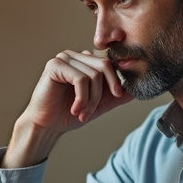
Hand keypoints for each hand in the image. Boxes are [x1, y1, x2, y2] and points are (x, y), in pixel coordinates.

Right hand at [4, 50, 131, 167]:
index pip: (110, 63)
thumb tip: (136, 91)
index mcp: (85, 61)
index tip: (118, 96)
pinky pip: (81, 79)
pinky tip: (75, 108)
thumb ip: (115, 96)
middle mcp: (75, 56)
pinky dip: (81, 98)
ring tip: (82, 113)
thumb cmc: (68, 114)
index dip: (116, 80)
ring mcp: (64, 58)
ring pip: (93, 75)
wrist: (46, 126)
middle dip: (103, 93)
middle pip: (105, 66)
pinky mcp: (55, 65)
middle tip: (93, 111)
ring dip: (91, 100)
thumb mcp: (98, 105)